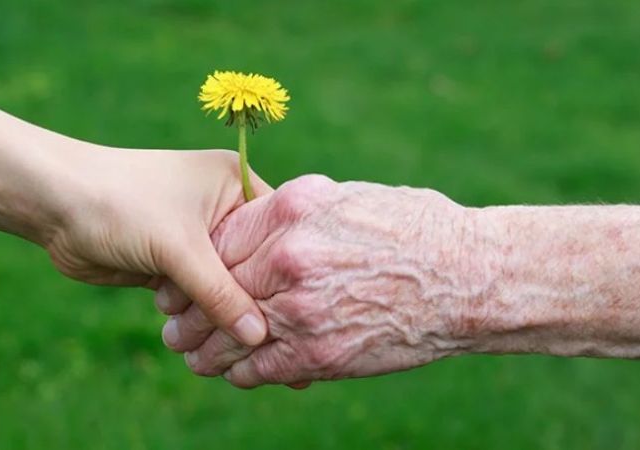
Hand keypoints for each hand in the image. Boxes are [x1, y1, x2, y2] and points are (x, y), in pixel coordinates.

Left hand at [43, 146, 271, 345]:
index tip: (297, 313)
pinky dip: (192, 315)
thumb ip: (222, 293)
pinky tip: (194, 337)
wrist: (53, 206)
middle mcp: (221, 208)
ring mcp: (196, 237)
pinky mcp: (171, 263)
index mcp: (234, 183)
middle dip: (247, 301)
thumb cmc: (121, 204)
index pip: (277, 233)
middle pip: (252, 265)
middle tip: (260, 341)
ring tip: (214, 338)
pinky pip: (196, 297)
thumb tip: (259, 336)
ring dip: (213, 313)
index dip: (285, 273)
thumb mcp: (179, 248)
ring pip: (222, 287)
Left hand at [163, 174, 491, 386]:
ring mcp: (303, 307)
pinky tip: (233, 372)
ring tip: (190, 354)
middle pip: (216, 287)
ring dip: (205, 348)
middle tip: (172, 324)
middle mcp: (289, 257)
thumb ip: (297, 211)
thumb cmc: (415, 228)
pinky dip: (241, 372)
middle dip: (188, 310)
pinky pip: (261, 366)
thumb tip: (261, 219)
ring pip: (231, 334)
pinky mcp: (320, 352)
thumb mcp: (349, 199)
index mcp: (292, 211)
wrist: (468, 276)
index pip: (220, 241)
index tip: (185, 278)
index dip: (196, 265)